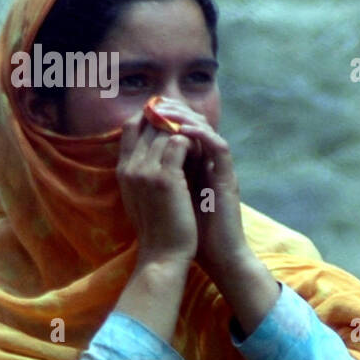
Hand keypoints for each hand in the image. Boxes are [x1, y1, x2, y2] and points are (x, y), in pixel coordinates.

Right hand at [117, 111, 197, 266]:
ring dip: (186, 129)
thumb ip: (144, 171)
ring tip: (201, 137)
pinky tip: (204, 150)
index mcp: (122, 170)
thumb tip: (158, 148)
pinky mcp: (166, 178)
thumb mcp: (142, 196)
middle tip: (193, 122)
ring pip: (165, 130)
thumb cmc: (159, 228)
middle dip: (172, 118)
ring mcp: (146, 171)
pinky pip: (179, 142)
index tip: (173, 116)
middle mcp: (130, 166)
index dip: (151, 115)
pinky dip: (194, 140)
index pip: (131, 126)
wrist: (163, 256)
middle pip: (148, 123)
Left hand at [142, 98, 252, 282]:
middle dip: (173, 110)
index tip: (142, 109)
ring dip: (185, 117)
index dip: (162, 117)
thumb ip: (155, 178)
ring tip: (165, 111)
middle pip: (194, 123)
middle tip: (155, 102)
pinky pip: (218, 146)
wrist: (215, 257)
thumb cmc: (188, 233)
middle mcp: (206, 163)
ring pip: (207, 130)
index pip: (178, 130)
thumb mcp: (163, 199)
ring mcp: (218, 169)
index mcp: (191, 166)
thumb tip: (132, 163)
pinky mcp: (227, 177)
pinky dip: (200, 135)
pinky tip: (180, 131)